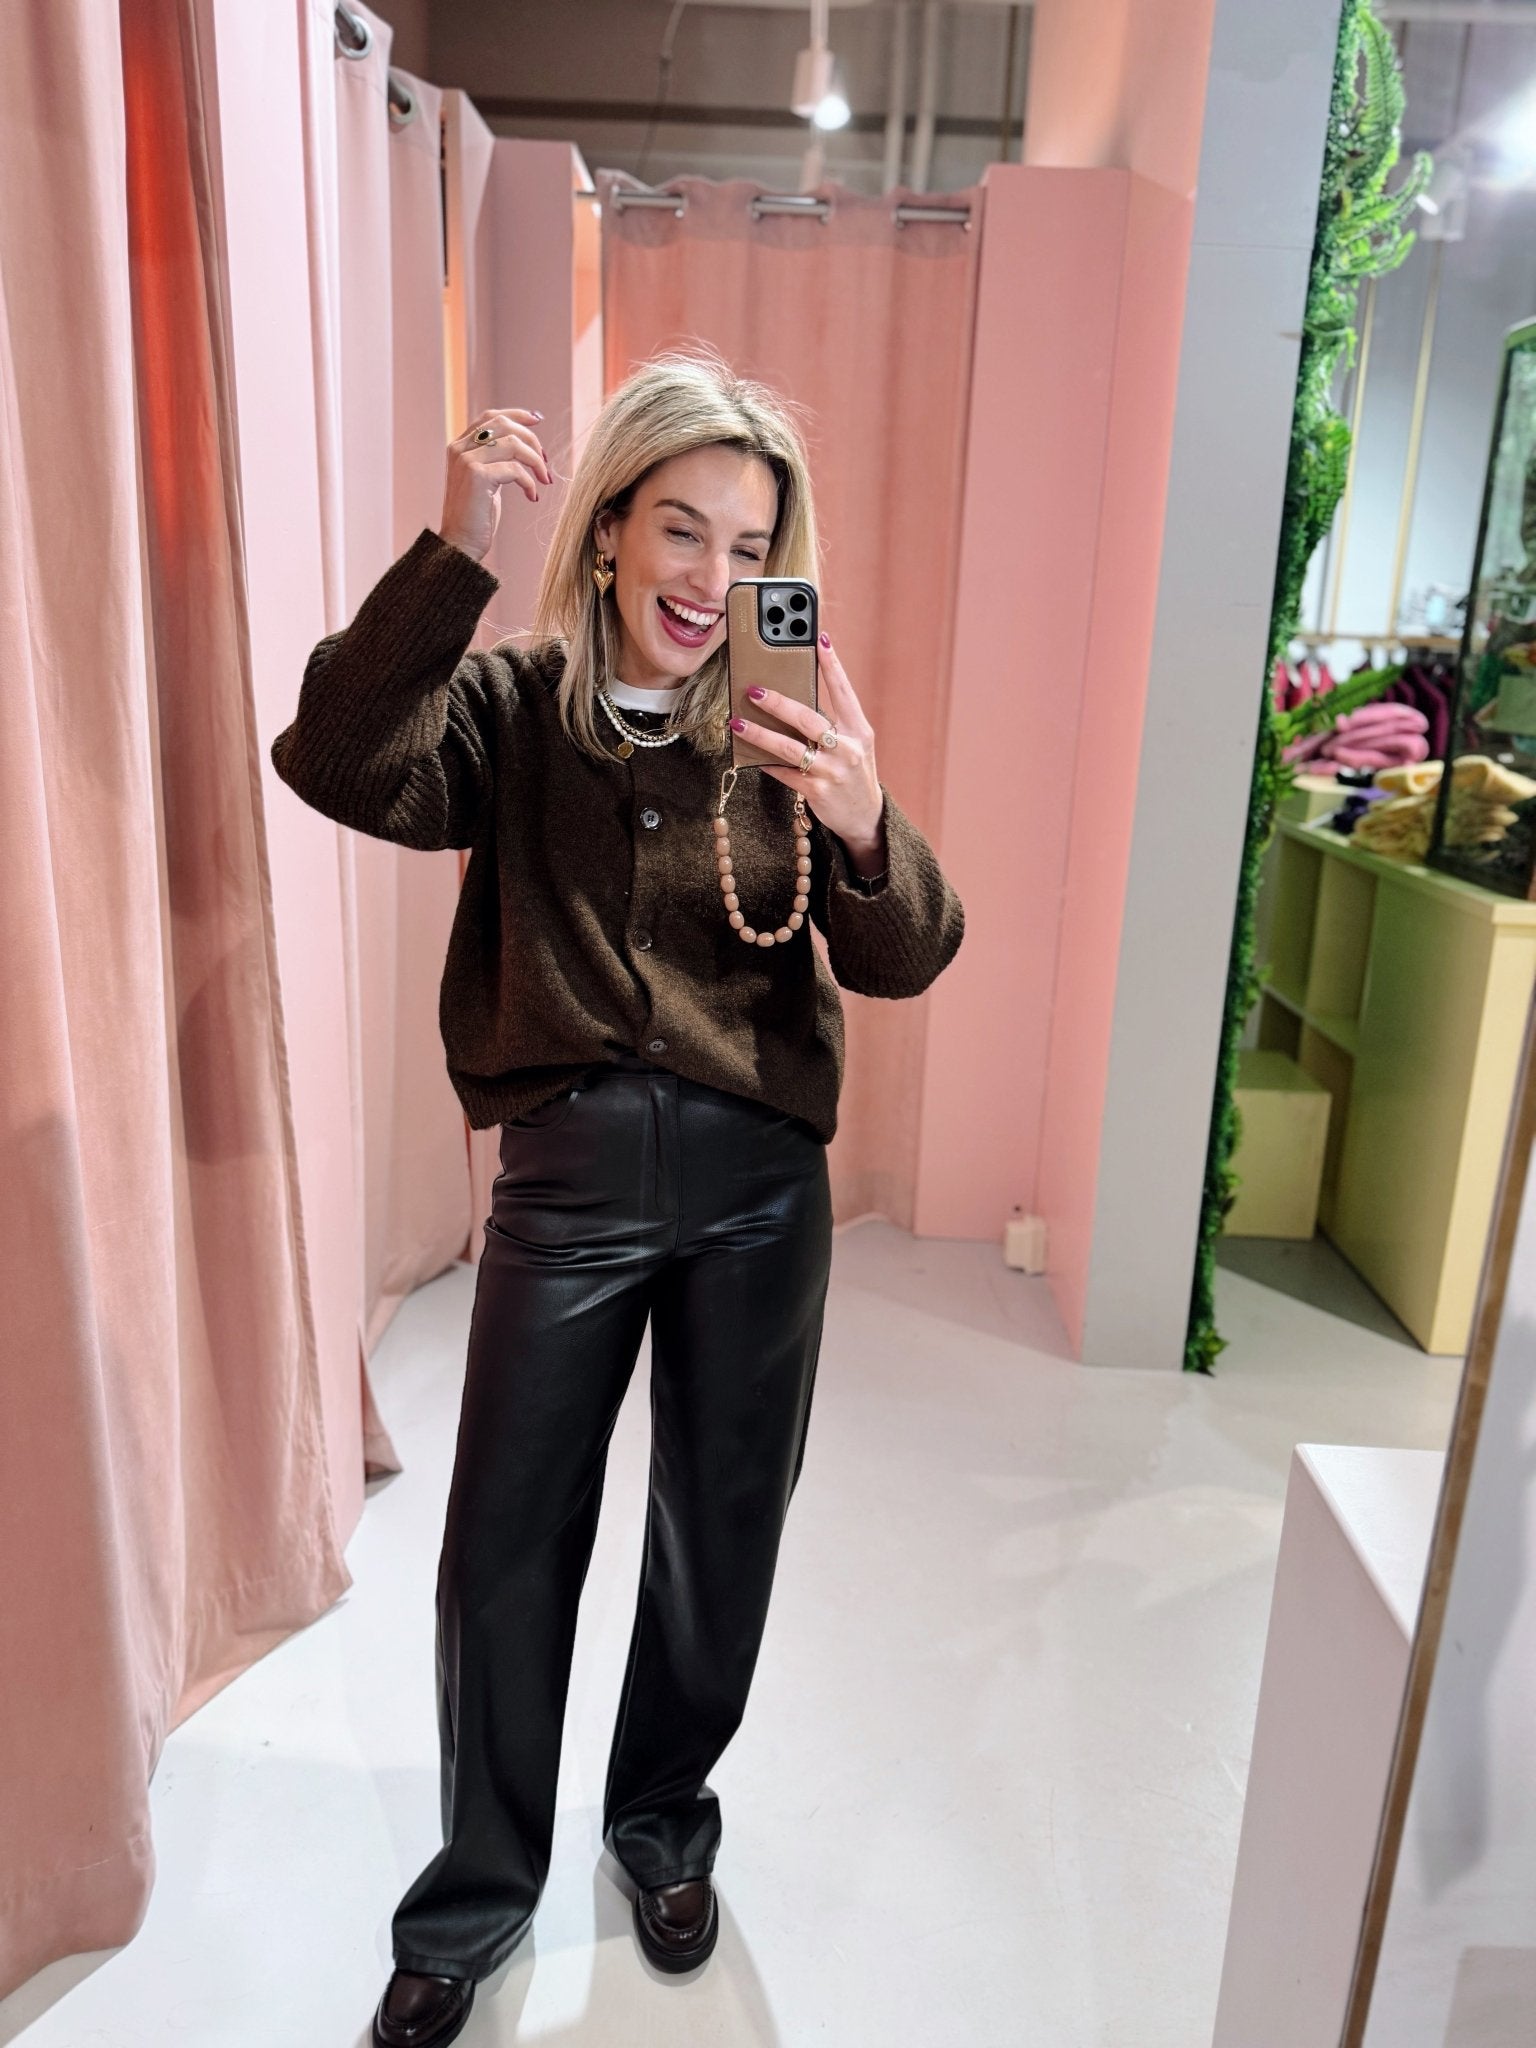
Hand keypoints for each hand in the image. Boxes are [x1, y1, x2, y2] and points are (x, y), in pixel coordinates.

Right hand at [438, 408, 552, 563]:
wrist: (460, 544)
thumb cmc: (477, 517)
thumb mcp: (486, 480)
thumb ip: (496, 459)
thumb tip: (523, 444)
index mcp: (459, 447)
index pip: (490, 417)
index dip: (516, 415)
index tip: (537, 419)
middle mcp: (460, 449)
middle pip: (503, 424)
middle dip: (531, 439)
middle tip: (545, 461)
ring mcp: (466, 460)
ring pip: (513, 443)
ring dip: (536, 461)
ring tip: (544, 480)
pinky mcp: (477, 476)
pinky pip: (515, 469)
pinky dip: (530, 482)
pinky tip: (532, 496)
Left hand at [730, 634, 883, 860]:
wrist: (865, 816)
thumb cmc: (853, 772)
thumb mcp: (855, 744)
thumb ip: (833, 722)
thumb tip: (793, 700)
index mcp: (859, 730)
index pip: (844, 691)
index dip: (832, 665)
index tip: (819, 640)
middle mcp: (848, 748)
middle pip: (808, 719)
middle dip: (778, 703)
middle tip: (753, 690)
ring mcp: (833, 771)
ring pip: (790, 748)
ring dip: (761, 734)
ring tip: (738, 723)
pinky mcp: (818, 791)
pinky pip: (785, 773)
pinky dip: (767, 763)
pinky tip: (751, 756)